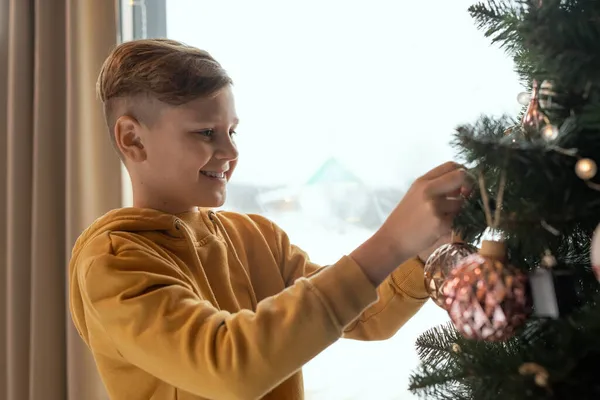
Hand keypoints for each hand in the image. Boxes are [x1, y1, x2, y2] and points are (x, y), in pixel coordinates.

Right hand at [350, 162, 470, 284]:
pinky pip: (457, 219)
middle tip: (466, 196)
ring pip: (461, 202)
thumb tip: (461, 185)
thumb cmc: (404, 218)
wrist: (392, 239)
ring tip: (443, 218)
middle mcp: (429, 190)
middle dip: (469, 185)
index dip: (463, 172)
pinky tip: (439, 228)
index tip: (462, 184)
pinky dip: (452, 223)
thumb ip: (436, 186)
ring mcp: (435, 206)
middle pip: (461, 176)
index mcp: (422, 181)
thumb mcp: (416, 195)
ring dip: (458, 210)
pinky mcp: (440, 223)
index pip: (451, 165)